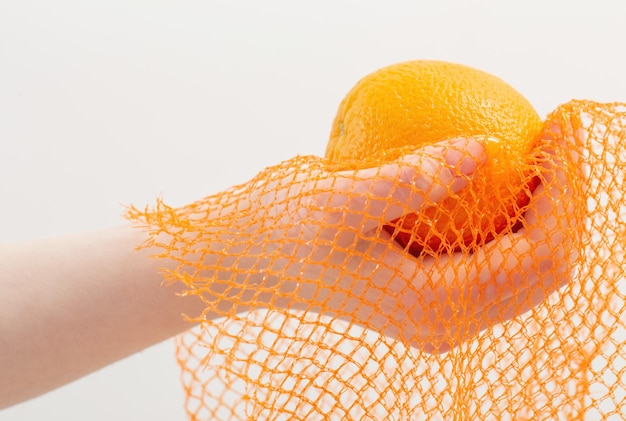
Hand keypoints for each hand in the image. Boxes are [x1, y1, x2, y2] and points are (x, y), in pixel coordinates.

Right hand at [152, 122, 581, 353]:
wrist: (247, 258)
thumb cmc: (282, 233)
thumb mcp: (341, 201)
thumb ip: (414, 180)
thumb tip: (484, 149)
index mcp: (436, 308)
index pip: (537, 257)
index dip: (564, 193)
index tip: (559, 130)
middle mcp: (449, 318)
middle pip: (545, 265)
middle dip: (566, 199)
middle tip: (559, 132)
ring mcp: (441, 305)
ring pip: (525, 262)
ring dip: (544, 206)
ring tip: (542, 147)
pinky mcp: (430, 285)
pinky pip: (493, 252)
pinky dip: (511, 211)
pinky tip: (503, 167)